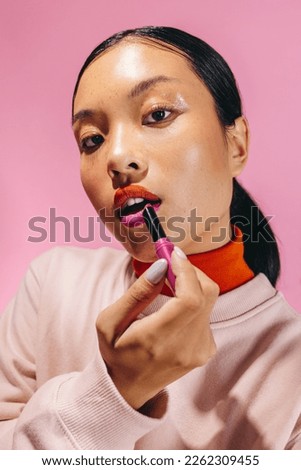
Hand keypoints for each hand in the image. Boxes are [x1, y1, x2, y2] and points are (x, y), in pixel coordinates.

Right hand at [96, 247, 218, 409]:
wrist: (129, 388)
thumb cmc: (115, 352)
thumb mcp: (109, 322)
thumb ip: (137, 293)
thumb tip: (161, 266)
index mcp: (158, 340)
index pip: (190, 299)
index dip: (186, 270)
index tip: (172, 253)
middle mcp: (186, 348)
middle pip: (207, 294)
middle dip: (190, 271)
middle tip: (170, 261)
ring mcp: (200, 351)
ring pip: (209, 300)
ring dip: (191, 284)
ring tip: (168, 283)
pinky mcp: (207, 350)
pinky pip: (207, 312)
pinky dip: (194, 300)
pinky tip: (174, 306)